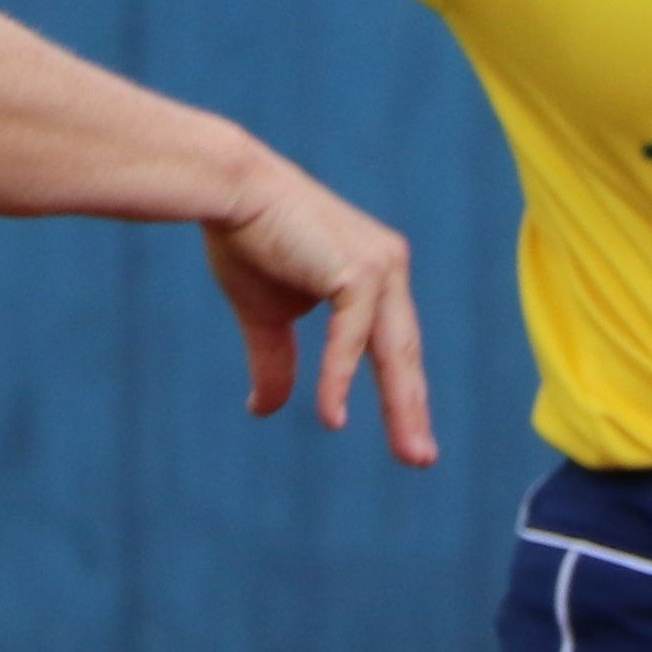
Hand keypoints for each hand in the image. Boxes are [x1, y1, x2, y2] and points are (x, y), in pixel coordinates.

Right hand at [192, 162, 436, 466]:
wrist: (229, 192)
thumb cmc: (248, 242)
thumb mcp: (266, 317)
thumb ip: (279, 362)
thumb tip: (265, 411)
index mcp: (375, 276)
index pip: (395, 346)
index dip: (402, 395)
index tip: (411, 441)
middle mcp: (388, 268)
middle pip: (404, 353)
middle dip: (412, 410)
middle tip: (421, 459)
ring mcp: (379, 266)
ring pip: (393, 350)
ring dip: (402, 405)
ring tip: (410, 453)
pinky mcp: (357, 269)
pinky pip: (354, 335)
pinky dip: (341, 377)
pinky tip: (333, 416)